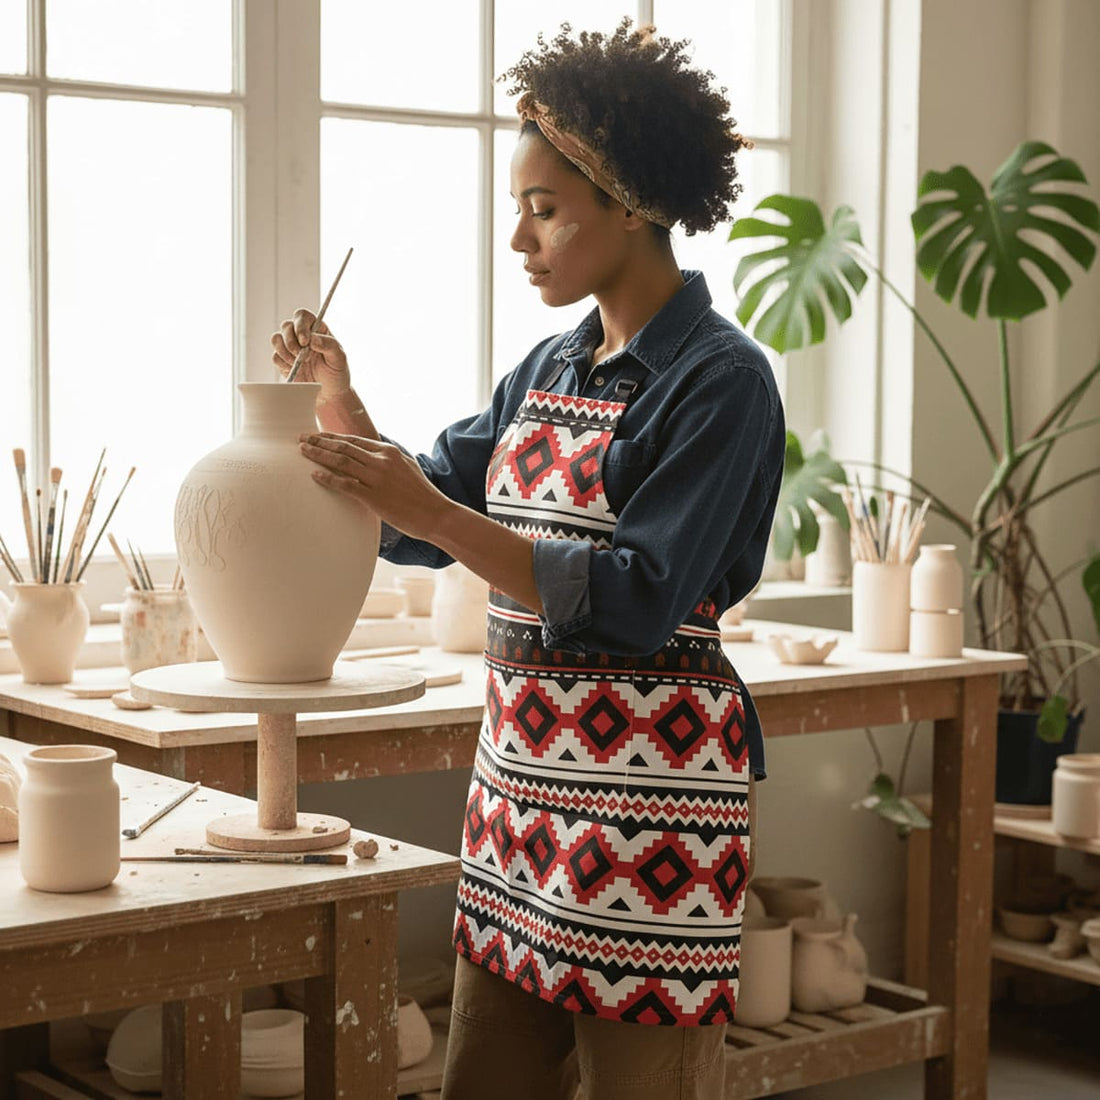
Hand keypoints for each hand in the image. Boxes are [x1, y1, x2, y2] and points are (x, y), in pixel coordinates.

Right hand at [271, 309, 351, 398]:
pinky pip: (275, 356)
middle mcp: (301, 336)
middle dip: (292, 342)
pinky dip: (284, 363)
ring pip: (276, 339)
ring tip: (301, 363)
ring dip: (286, 352)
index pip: (302, 316)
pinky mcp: (283, 362)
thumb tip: (312, 339)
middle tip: (305, 357)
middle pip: (286, 326)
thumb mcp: (340, 358)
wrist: (329, 395)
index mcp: (317, 330)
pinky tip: (296, 369)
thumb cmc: (337, 374)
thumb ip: (329, 344)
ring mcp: (290, 348)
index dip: (300, 325)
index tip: (305, 341)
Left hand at [298, 432, 451, 541]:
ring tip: (303, 451)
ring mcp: (377, 478)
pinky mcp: (373, 497)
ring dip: (319, 455)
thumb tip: (374, 455)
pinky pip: (345, 484)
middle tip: (302, 438)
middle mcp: (381, 461)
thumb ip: (389, 459)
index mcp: (388, 452)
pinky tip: (315, 475)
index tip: (318, 436)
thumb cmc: (422, 494)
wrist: (436, 514)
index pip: (354, 440)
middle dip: (320, 441)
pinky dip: (328, 478)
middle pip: (344, 447)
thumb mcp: (407, 467)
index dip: (333, 437)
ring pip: (341, 461)